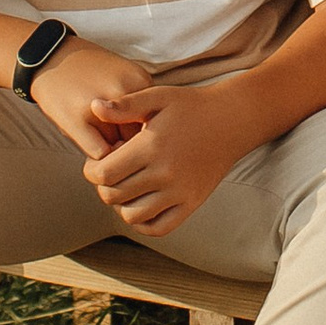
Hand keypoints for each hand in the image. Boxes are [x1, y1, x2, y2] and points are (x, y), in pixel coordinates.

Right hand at [26, 36, 154, 164]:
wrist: (50, 57)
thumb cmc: (91, 73)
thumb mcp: (125, 77)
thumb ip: (142, 105)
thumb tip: (154, 147)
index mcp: (140, 81)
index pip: (159, 123)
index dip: (150, 133)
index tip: (139, 135)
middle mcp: (124, 92)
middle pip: (143, 139)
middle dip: (133, 145)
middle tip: (117, 138)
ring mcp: (100, 106)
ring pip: (122, 151)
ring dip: (115, 152)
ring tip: (100, 134)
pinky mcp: (76, 120)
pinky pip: (101, 155)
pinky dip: (99, 158)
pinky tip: (90, 142)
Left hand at [83, 81, 251, 235]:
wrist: (232, 119)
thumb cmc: (191, 105)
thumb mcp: (157, 96)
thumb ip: (124, 105)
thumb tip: (93, 108)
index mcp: (151, 147)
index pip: (103, 174)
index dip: (92, 169)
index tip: (101, 159)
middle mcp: (165, 173)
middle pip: (112, 196)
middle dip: (103, 185)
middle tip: (113, 171)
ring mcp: (180, 192)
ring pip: (131, 216)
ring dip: (121, 204)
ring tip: (127, 186)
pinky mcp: (192, 203)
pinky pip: (158, 228)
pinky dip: (143, 222)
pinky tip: (142, 202)